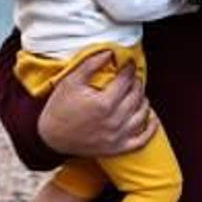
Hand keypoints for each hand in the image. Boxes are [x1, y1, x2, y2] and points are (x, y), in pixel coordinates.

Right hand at [38, 51, 156, 156]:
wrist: (51, 137)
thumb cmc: (60, 107)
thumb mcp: (71, 81)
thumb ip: (91, 64)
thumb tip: (110, 53)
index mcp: (104, 103)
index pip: (126, 81)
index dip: (130, 69)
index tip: (129, 63)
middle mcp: (114, 121)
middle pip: (137, 96)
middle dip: (137, 82)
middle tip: (132, 77)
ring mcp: (117, 136)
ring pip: (142, 114)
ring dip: (143, 100)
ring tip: (137, 93)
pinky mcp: (118, 148)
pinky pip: (142, 140)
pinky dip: (151, 128)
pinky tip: (151, 117)